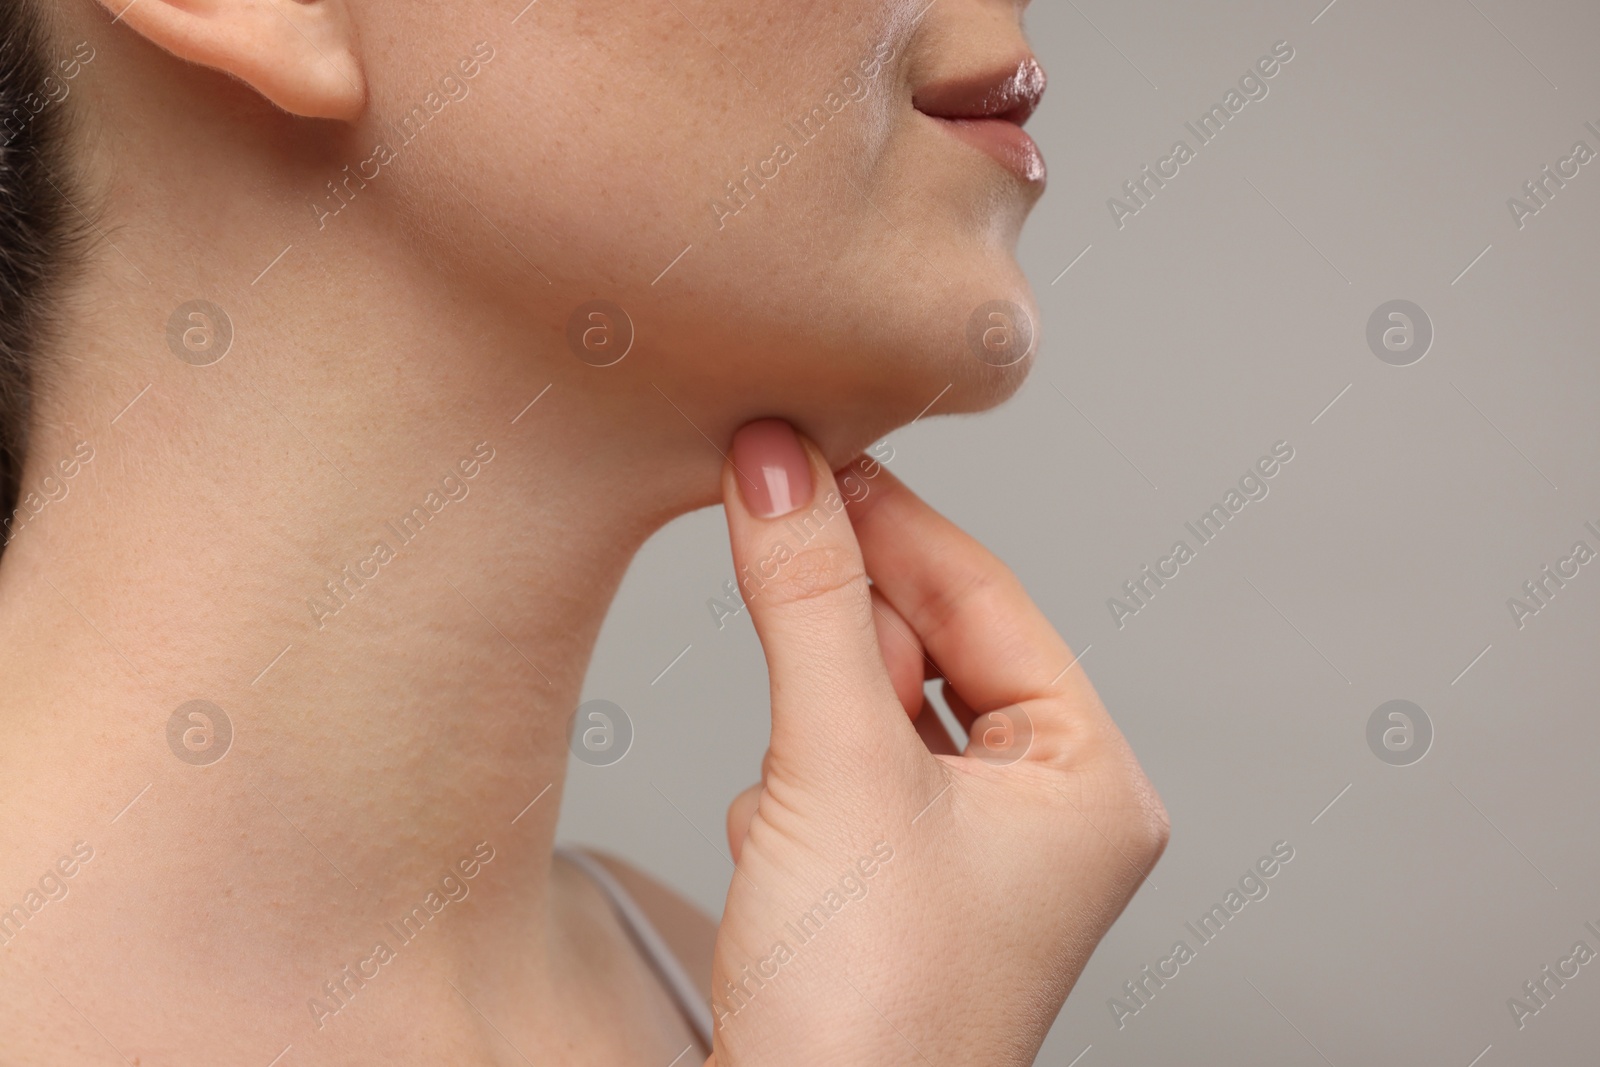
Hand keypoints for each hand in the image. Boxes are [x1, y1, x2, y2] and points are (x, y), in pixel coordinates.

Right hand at [707, 420, 1168, 1065]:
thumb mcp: (838, 769)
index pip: (988, 598)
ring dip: (813, 723)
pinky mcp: (894, 891)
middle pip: (930, 649)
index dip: (893, 519)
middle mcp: (1045, 819)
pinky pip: (839, 778)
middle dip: (848, 634)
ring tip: (793, 795)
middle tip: (770, 542)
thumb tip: (778, 466)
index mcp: (1090, 784)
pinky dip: (795, 786)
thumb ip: (811, 602)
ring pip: (875, 713)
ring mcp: (969, 860)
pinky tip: (781, 853)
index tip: (806, 447)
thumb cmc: (868, 1013)